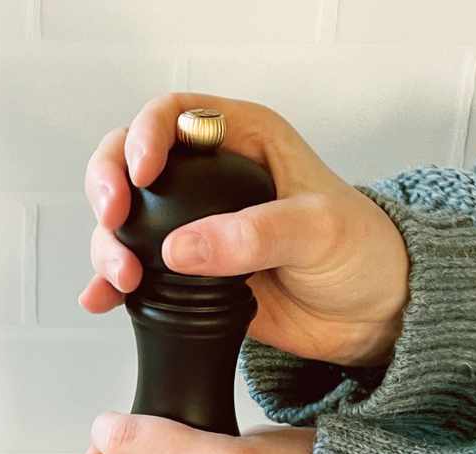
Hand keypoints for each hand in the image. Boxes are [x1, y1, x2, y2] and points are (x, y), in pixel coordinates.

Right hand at [81, 93, 409, 367]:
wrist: (373, 316)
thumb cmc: (362, 252)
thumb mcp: (317, 231)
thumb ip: (253, 235)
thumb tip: (180, 249)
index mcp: (243, 140)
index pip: (174, 114)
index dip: (145, 135)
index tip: (141, 174)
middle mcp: (210, 178)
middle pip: (130, 162)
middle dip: (109, 187)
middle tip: (114, 220)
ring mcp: (194, 227)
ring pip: (125, 220)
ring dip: (108, 245)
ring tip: (121, 278)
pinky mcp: (188, 274)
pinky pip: (136, 272)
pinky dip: (112, 286)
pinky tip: (102, 300)